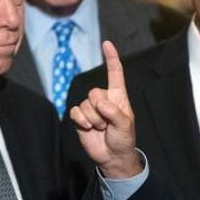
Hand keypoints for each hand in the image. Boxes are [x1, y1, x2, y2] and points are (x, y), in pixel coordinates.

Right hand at [68, 41, 140, 178]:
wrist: (112, 155)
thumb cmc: (123, 138)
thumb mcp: (125, 125)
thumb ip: (114, 112)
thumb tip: (100, 102)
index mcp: (118, 96)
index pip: (115, 73)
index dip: (111, 58)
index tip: (107, 44)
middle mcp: (104, 99)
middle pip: (94, 92)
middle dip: (100, 110)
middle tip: (108, 123)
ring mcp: (91, 108)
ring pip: (84, 104)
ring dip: (93, 119)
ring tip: (101, 128)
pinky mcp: (80, 117)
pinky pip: (75, 111)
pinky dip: (81, 120)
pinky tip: (88, 128)